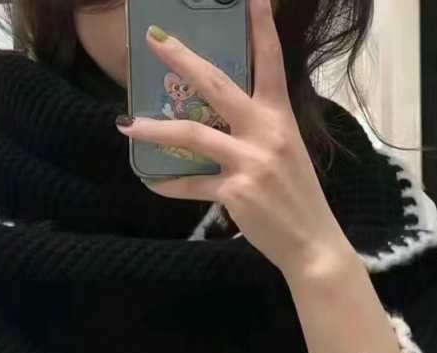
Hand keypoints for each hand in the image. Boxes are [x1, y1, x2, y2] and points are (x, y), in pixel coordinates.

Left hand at [115, 0, 353, 278]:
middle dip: (182, 59)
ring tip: (126, 126)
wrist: (311, 241)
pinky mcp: (234, 191)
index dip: (260, 26)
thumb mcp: (287, 152)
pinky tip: (151, 182)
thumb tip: (221, 121)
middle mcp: (265, 132)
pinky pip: (190, 185)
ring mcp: (249, 161)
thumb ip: (259, 131)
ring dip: (154, 130)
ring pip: (192, 135)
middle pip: (217, 85)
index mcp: (281, 117)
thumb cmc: (298, 196)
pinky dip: (169, 186)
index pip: (271, 62)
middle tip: (153, 40)